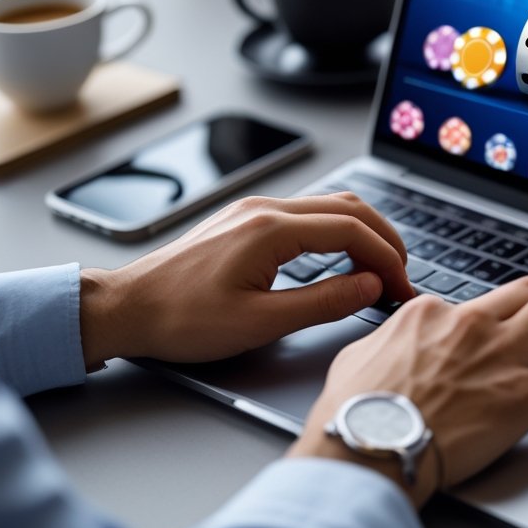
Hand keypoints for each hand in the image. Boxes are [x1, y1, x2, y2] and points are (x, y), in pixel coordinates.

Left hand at [78, 193, 415, 368]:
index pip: (352, 229)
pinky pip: (307, 213)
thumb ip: (322, 302)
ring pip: (329, 205)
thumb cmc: (181, 319)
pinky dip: (337, 231)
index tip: (402, 286)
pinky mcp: (246, 220)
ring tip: (379, 269)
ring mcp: (254, 210)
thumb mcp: (259, 323)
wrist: (126, 309)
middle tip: (401, 276)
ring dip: (362, 232)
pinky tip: (342, 258)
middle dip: (384, 239)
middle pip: (348, 207)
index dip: (387, 257)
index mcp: (270, 229)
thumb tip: (369, 286)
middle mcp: (265, 208)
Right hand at [289, 276, 527, 507]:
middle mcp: (471, 324)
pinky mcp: (525, 394)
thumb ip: (387, 341)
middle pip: (527, 291)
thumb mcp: (358, 358)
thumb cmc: (355, 413)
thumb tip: (393, 340)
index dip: (495, 318)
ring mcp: (502, 355)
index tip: (500, 334)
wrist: (369, 448)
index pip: (478, 303)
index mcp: (431, 314)